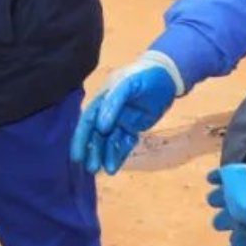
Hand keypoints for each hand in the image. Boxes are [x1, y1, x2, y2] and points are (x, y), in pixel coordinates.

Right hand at [70, 56, 178, 174]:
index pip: (87, 121)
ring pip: (110, 141)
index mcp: (102, 99)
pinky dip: (120, 153)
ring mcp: (120, 120)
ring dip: (107, 155)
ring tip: (109, 170)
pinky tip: (116, 165)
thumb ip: (113, 102)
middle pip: (96, 135)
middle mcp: (108, 112)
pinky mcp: (133, 127)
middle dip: (93, 151)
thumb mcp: (129, 84)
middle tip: (91, 169)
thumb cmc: (145, 75)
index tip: (77, 156)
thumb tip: (101, 126)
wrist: (167, 75)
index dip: (81, 139)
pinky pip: (124, 143)